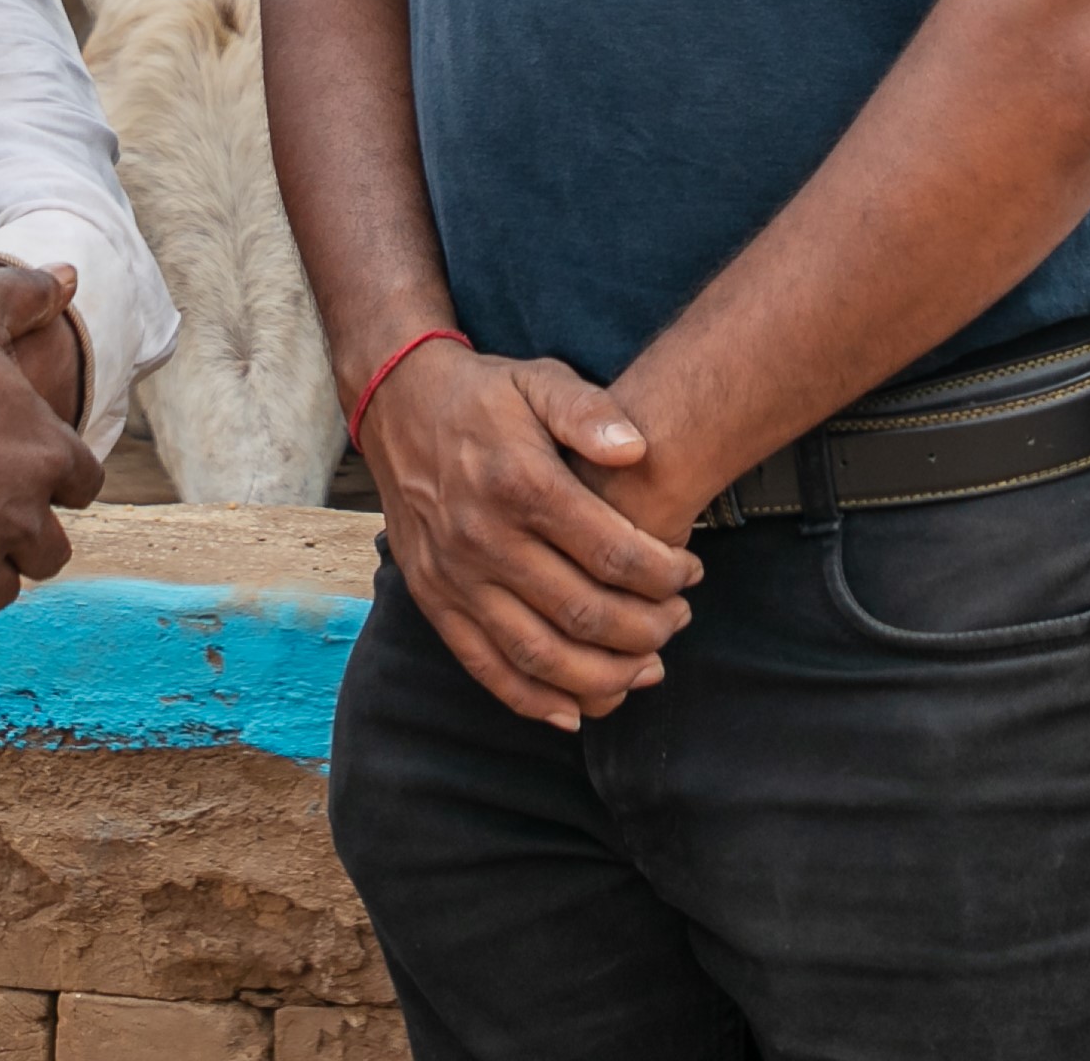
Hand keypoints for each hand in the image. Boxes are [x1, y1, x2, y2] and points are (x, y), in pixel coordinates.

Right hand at [365, 340, 701, 730]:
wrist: (398, 404)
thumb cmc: (485, 396)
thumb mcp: (539, 378)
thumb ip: (589, 412)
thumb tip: (637, 449)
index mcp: (520, 484)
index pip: (611, 554)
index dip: (664, 575)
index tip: (691, 573)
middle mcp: (483, 539)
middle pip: (582, 613)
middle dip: (646, 629)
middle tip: (679, 620)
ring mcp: (454, 578)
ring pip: (537, 655)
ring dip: (602, 677)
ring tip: (647, 668)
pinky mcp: (434, 601)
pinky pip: (485, 668)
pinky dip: (534, 701)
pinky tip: (577, 711)